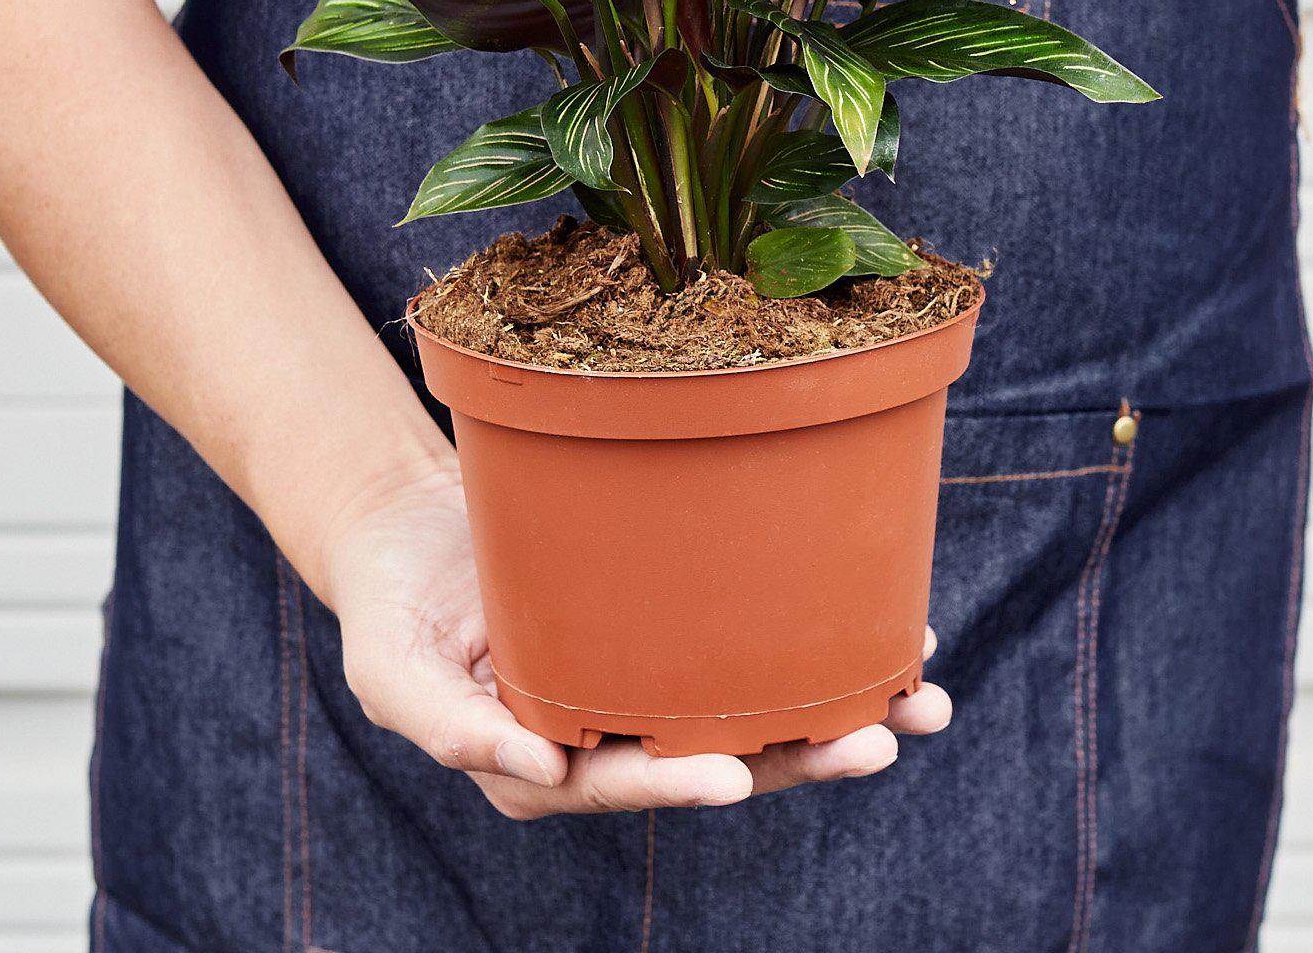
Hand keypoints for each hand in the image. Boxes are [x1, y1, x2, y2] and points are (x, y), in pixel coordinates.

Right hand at [324, 465, 953, 818]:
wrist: (411, 531)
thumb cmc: (392, 607)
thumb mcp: (391, 671)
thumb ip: (451, 729)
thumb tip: (535, 770)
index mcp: (546, 766)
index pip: (625, 782)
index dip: (681, 782)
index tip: (737, 777)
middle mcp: (613, 737)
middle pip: (720, 758)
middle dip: (806, 756)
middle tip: (884, 737)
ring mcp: (649, 682)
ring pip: (756, 708)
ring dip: (841, 707)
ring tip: (921, 694)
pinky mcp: (670, 627)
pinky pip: (750, 642)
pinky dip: (817, 641)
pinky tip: (886, 627)